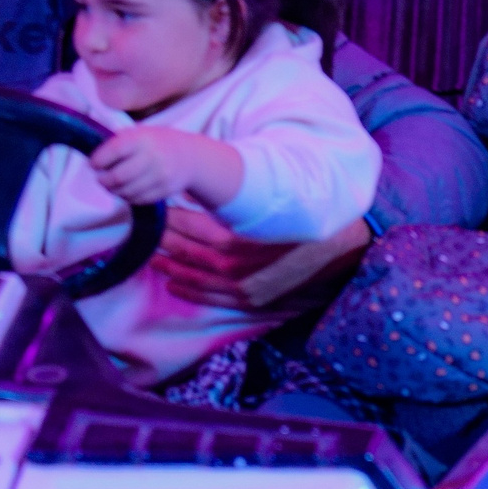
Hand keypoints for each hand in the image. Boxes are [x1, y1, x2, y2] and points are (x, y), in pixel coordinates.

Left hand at [88, 127, 240, 207]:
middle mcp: (153, 157)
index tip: (93, 164)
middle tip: (101, 179)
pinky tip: (127, 190)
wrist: (190, 156)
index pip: (113, 151)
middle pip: (117, 177)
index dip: (98, 160)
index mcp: (143, 139)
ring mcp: (161, 175)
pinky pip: (138, 199)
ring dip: (114, 191)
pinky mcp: (166, 190)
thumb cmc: (156, 144)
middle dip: (103, 180)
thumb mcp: (139, 134)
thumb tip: (93, 163)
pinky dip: (128, 197)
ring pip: (126, 191)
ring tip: (113, 185)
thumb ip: (118, 144)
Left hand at [152, 210, 372, 311]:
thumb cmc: (305, 222)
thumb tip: (201, 187)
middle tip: (146, 230)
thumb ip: (234, 201)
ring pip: (191, 277)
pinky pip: (209, 298)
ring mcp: (240, 288)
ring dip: (169, 265)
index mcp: (233, 239)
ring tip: (153, 255)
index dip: (167, 217)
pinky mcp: (250, 301)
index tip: (155, 208)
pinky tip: (173, 284)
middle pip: (184, 251)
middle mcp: (231, 267)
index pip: (186, 226)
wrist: (341, 251)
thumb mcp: (269, 206)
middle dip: (163, 240)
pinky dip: (187, 290)